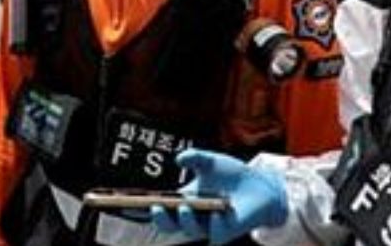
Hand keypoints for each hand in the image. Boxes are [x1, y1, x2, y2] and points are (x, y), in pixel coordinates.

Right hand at [149, 149, 288, 244]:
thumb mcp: (211, 162)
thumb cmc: (232, 175)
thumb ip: (195, 157)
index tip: (130, 202)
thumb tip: (179, 159)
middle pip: (168, 225)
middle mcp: (192, 216)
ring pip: (189, 229)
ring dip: (184, 219)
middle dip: (160, 218)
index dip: (144, 207)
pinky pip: (215, 233)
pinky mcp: (224, 232)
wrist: (260, 186)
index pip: (160, 207)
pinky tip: (215, 213)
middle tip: (156, 207)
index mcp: (184, 200)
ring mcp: (207, 226)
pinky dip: (214, 223)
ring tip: (184, 207)